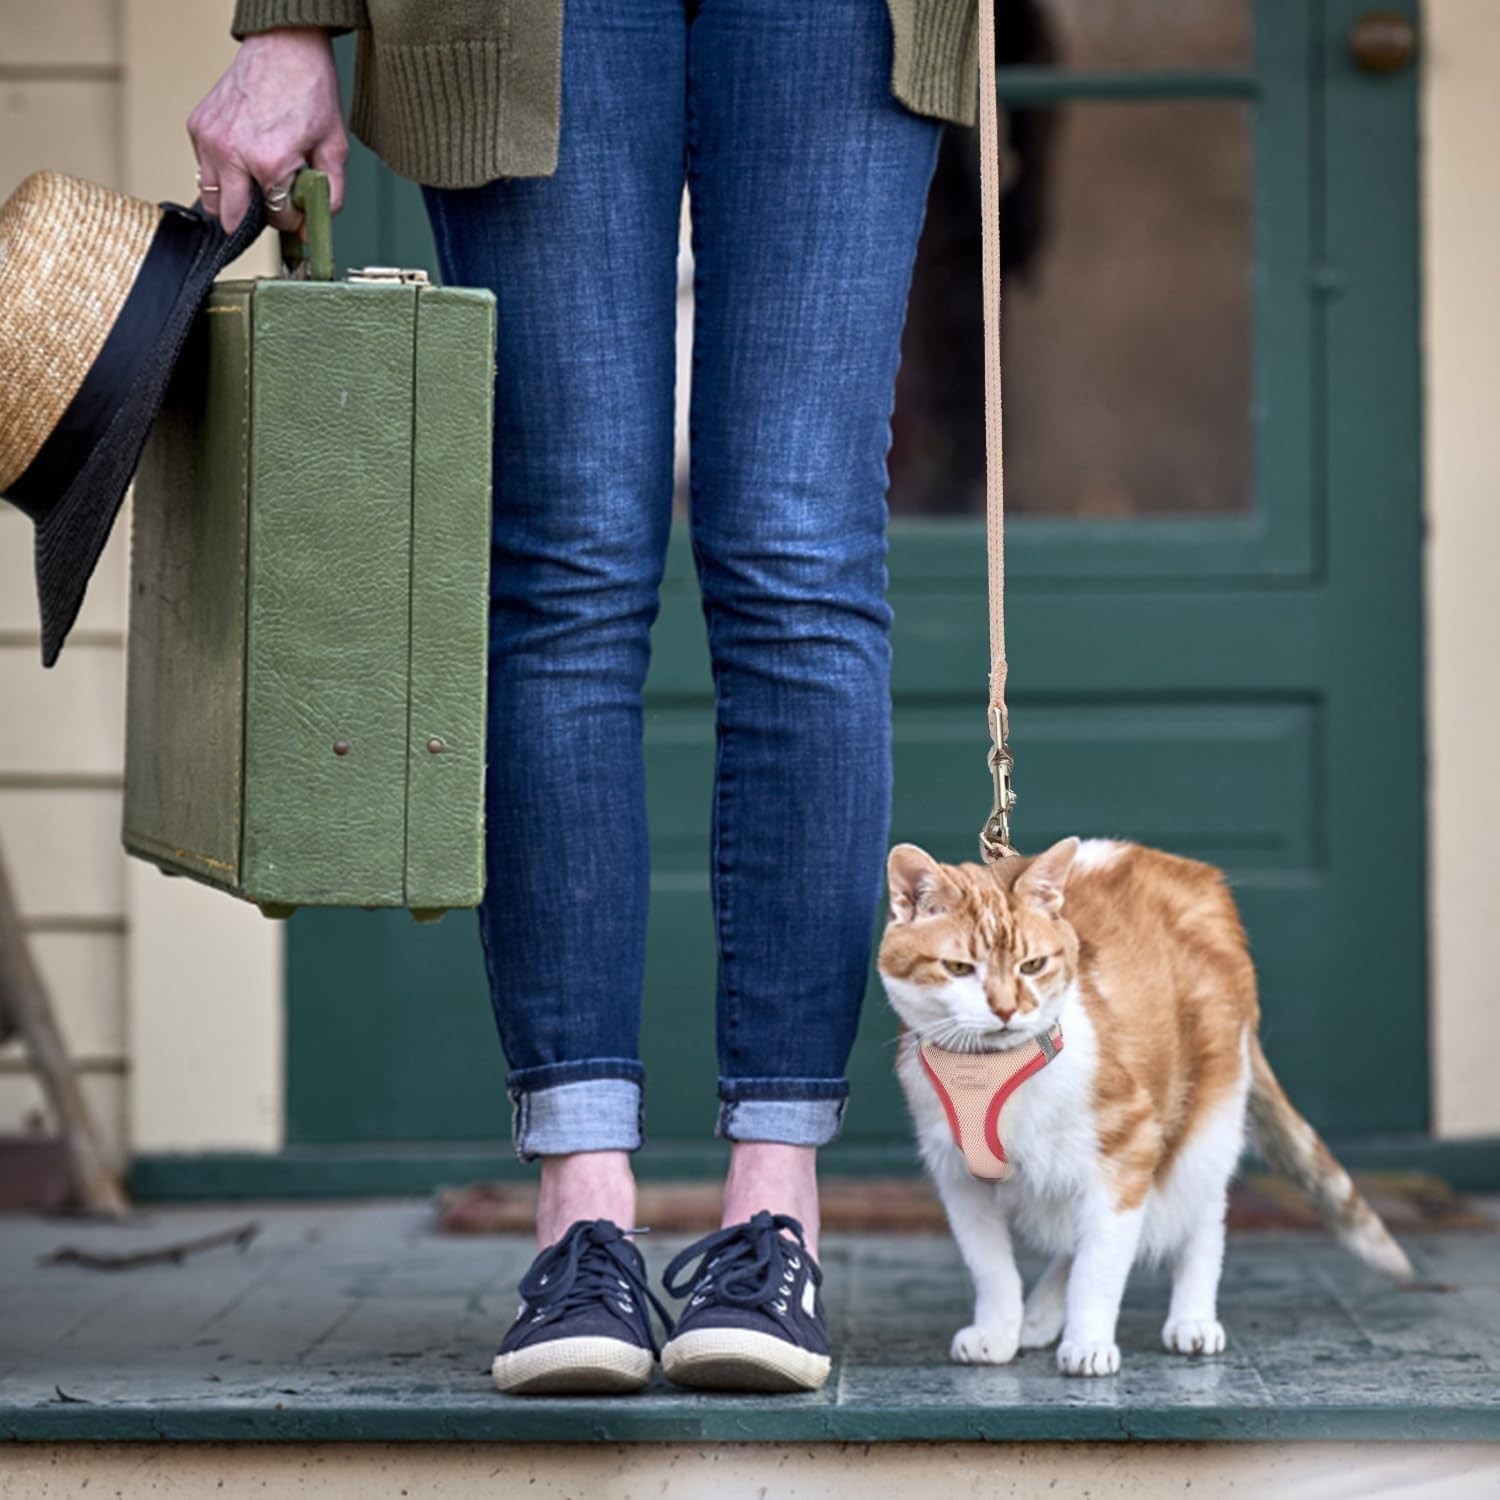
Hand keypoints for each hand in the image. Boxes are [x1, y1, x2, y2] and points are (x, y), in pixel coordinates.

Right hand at [187, 27, 346, 236]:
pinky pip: (204, 169)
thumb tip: (311, 228)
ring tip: (257, 178)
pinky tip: (244, 154)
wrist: (284, 48)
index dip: (291, 217)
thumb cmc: (308, 91)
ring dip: (234, 198)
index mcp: (266, 162)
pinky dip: (222, 172)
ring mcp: (207, 139)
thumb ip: (328, 197)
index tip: (297, 204)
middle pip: (231, 219)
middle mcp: (230, 153)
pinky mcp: (196, 127)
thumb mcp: (334, 150)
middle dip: (255, 218)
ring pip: (211, 198)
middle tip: (273, 197)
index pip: (274, 218)